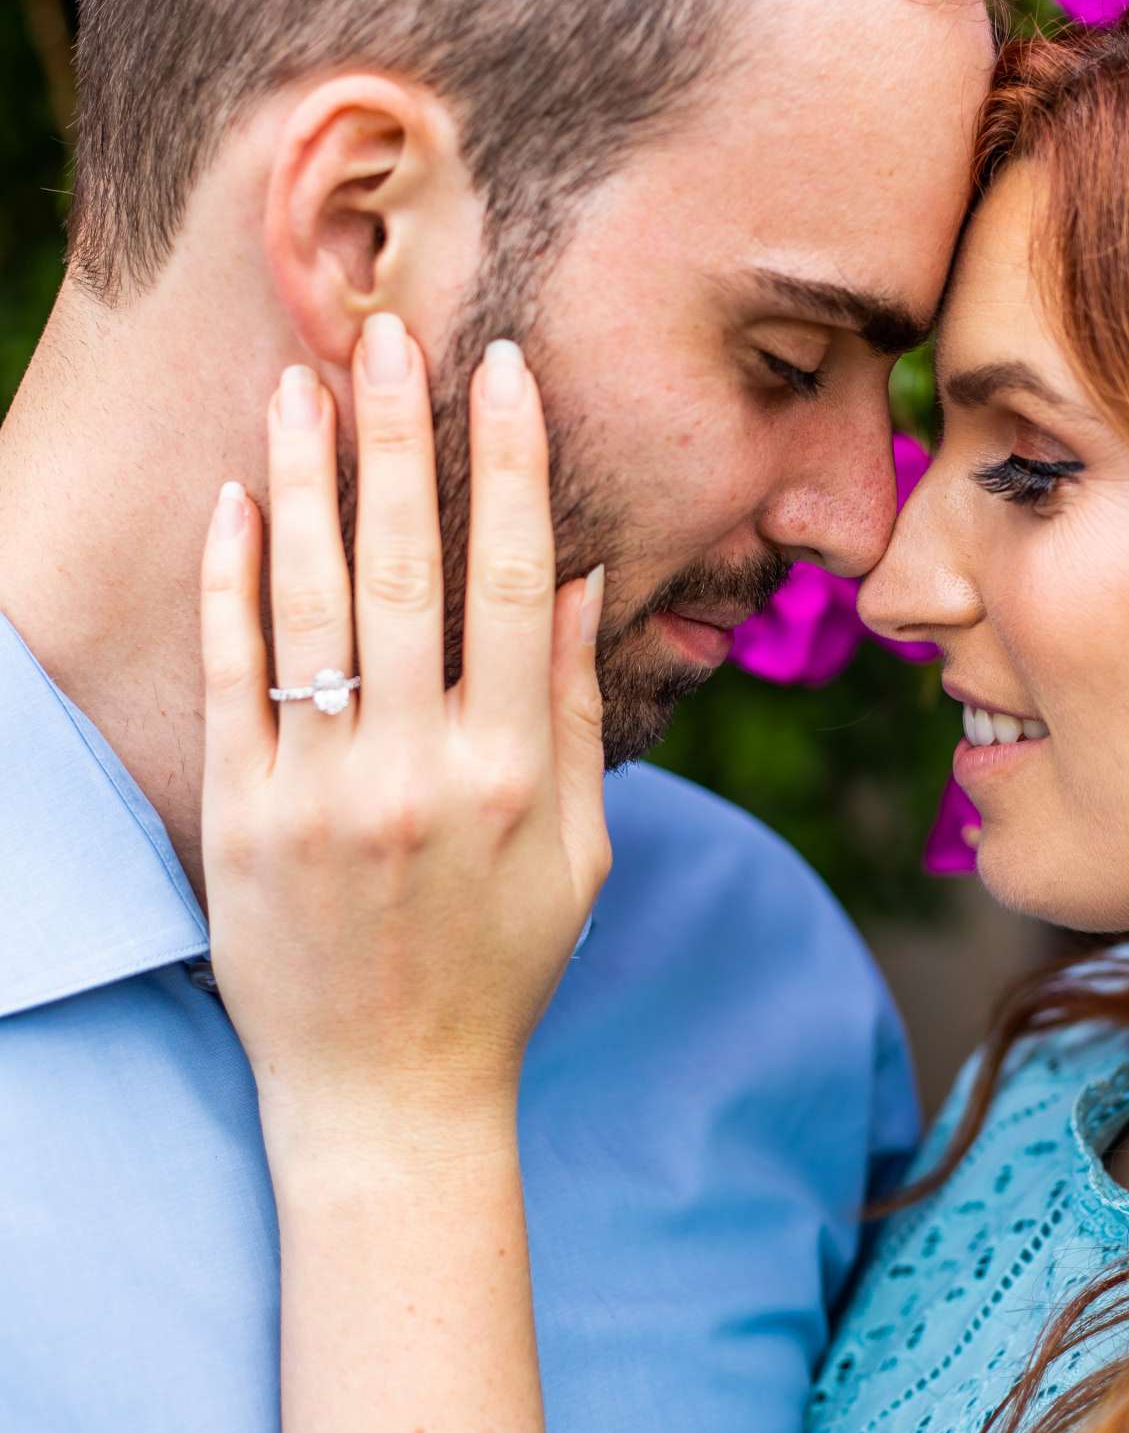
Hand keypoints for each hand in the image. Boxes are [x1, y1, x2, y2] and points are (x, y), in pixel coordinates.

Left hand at [198, 314, 609, 1168]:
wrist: (388, 1098)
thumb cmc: (502, 966)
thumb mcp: (578, 850)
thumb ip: (579, 711)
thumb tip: (592, 577)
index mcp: (517, 772)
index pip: (520, 583)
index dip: (511, 466)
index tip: (504, 369)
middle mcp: (418, 772)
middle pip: (407, 569)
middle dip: (400, 440)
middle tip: (391, 334)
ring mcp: (321, 793)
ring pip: (310, 604)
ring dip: (307, 482)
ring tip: (303, 383)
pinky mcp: (241, 817)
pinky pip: (233, 676)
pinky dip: (231, 583)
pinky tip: (238, 501)